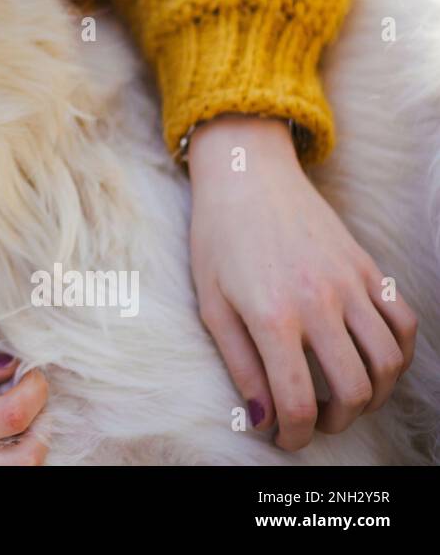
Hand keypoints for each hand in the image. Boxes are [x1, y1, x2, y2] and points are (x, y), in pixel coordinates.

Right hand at [0, 349, 48, 464]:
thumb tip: (7, 361)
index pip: (8, 417)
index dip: (34, 391)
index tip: (32, 372)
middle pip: (24, 461)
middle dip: (42, 426)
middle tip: (31, 401)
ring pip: (13, 479)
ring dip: (27, 450)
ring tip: (12, 425)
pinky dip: (2, 465)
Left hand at [187, 114, 417, 450]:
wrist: (246, 177)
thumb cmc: (217, 240)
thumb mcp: (211, 303)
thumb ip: (239, 364)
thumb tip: (261, 417)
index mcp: (272, 315)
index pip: (298, 400)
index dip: (295, 434)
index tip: (287, 440)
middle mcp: (318, 302)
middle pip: (354, 389)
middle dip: (338, 421)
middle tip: (316, 421)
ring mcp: (350, 282)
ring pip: (389, 362)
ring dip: (373, 393)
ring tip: (345, 396)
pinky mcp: (368, 266)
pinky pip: (404, 322)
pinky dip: (399, 352)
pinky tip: (372, 360)